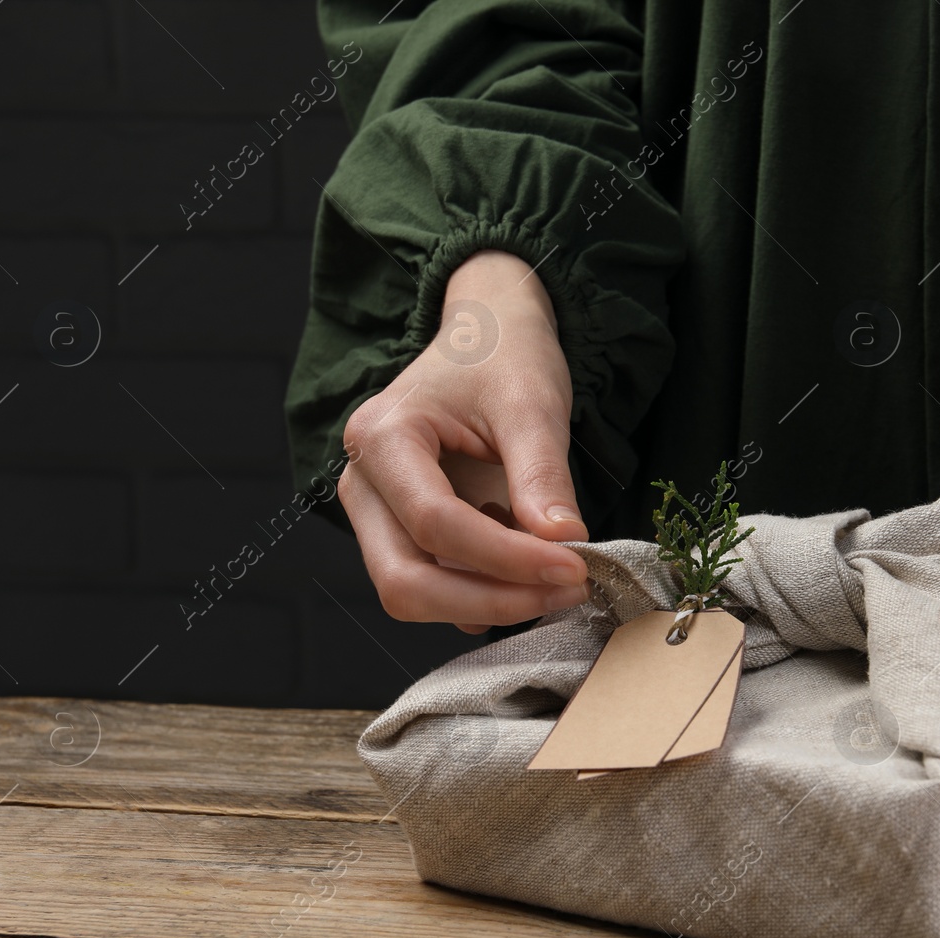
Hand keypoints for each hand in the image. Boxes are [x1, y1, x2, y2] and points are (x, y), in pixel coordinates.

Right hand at [338, 250, 592, 634]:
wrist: (488, 333)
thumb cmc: (503, 355)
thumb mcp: (531, 404)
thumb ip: (542, 475)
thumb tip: (565, 544)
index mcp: (382, 437)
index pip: (435, 523)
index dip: (507, 559)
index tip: (575, 567)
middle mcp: (364, 483)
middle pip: (405, 580)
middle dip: (489, 600)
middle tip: (568, 589)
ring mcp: (377, 514)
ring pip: (414, 594)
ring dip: (488, 603)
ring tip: (557, 576)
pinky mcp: (402, 533)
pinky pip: (435, 586)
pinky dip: (484, 595)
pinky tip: (529, 566)